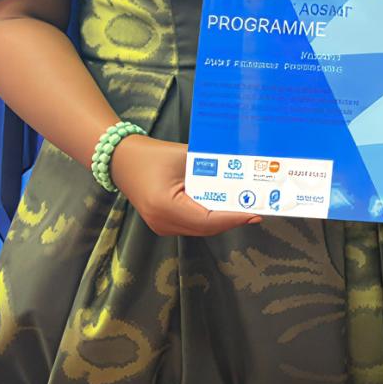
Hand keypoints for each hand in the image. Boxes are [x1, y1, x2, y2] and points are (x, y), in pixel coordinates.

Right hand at [110, 136, 261, 236]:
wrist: (122, 160)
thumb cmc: (153, 155)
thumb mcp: (185, 157)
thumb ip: (212, 167)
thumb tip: (242, 172)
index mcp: (165, 206)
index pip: (207, 219)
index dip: (233, 217)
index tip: (256, 212)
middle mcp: (162, 222)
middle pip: (207, 227)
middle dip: (234, 218)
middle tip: (260, 207)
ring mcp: (161, 226)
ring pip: (201, 228)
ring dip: (224, 219)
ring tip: (249, 207)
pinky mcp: (163, 224)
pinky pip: (193, 224)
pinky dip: (211, 217)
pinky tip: (228, 206)